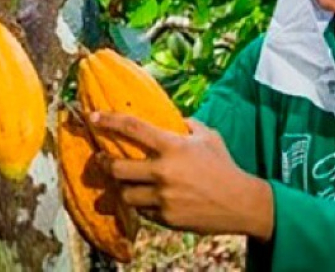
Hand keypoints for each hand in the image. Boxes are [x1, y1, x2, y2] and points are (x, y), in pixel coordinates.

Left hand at [89, 112, 273, 239]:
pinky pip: (143, 211)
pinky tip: (147, 198)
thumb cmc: (223, 165)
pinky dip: (142, 204)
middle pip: (117, 168)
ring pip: (126, 194)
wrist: (242, 203)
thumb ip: (185, 124)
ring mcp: (164, 197)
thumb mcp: (207, 136)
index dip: (108, 120)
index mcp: (172, 146)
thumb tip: (169, 116)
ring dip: (122, 188)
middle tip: (102, 160)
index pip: (132, 128)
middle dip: (105, 164)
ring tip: (124, 183)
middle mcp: (164, 171)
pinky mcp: (167, 218)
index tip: (92, 117)